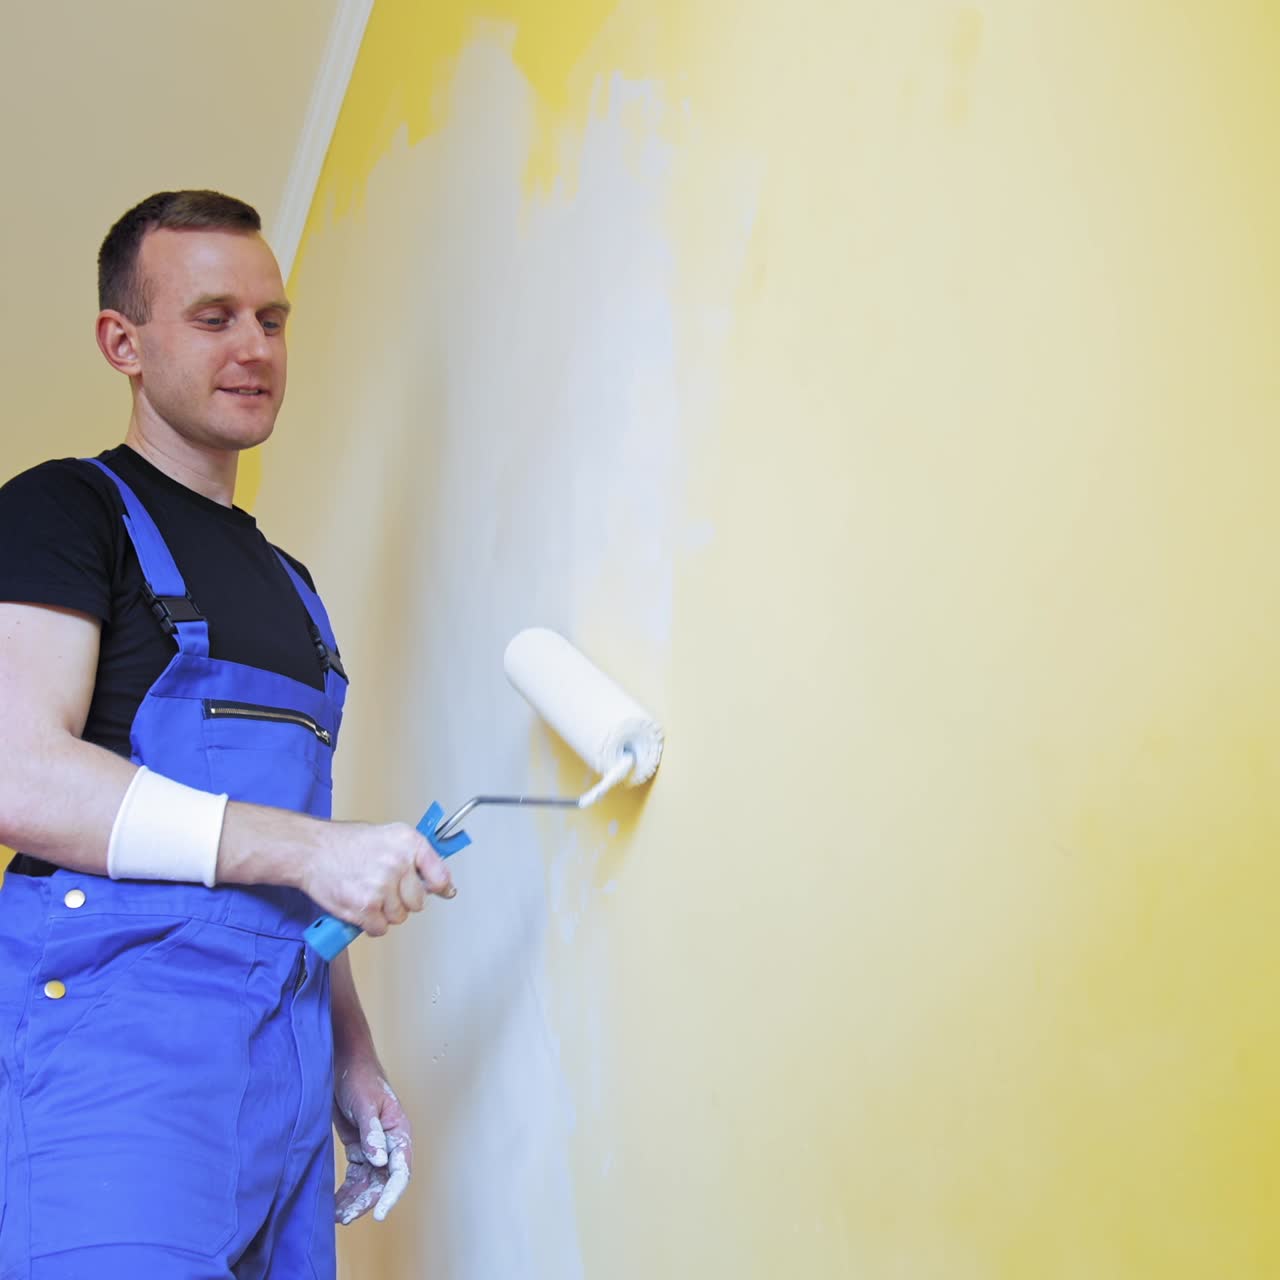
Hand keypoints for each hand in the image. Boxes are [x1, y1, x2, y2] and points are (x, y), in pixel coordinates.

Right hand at [305, 820, 454, 935]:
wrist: (311, 850)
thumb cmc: (344, 843)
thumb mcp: (387, 836)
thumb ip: (411, 856)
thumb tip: (435, 879)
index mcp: (408, 842)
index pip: (440, 874)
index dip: (440, 887)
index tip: (442, 891)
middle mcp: (398, 863)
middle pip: (418, 902)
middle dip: (403, 900)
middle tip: (384, 889)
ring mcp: (382, 886)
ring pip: (399, 917)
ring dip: (384, 912)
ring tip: (367, 893)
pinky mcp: (365, 907)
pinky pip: (380, 928)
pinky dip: (370, 923)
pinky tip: (360, 906)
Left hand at [333, 1055, 411, 1224]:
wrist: (341, 1061)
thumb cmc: (358, 1076)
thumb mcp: (364, 1103)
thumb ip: (372, 1132)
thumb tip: (380, 1162)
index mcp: (398, 1131)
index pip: (400, 1170)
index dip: (392, 1194)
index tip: (380, 1215)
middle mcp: (390, 1143)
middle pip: (383, 1181)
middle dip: (366, 1201)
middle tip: (345, 1216)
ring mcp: (374, 1147)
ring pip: (369, 1182)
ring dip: (355, 1199)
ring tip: (336, 1215)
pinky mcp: (359, 1147)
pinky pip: (357, 1175)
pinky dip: (347, 1190)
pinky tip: (335, 1203)